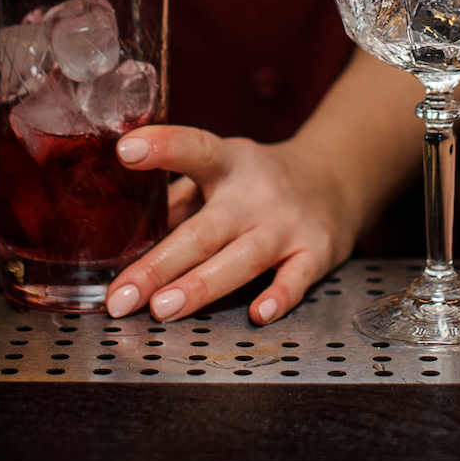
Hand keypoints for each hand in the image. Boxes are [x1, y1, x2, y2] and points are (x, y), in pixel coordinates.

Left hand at [104, 125, 360, 324]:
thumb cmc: (260, 180)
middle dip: (160, 264)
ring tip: (162, 309)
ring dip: (201, 285)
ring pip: (243, 258)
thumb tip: (124, 231)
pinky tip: (258, 313)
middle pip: (205, 229)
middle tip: (121, 295)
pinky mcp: (317, 251)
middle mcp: (257, 192)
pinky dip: (280, 297)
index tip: (125, 151)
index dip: (162, 147)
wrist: (338, 177)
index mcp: (229, 163)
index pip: (195, 149)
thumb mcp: (222, 169)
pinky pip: (297, 278)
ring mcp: (288, 223)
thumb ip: (179, 198)